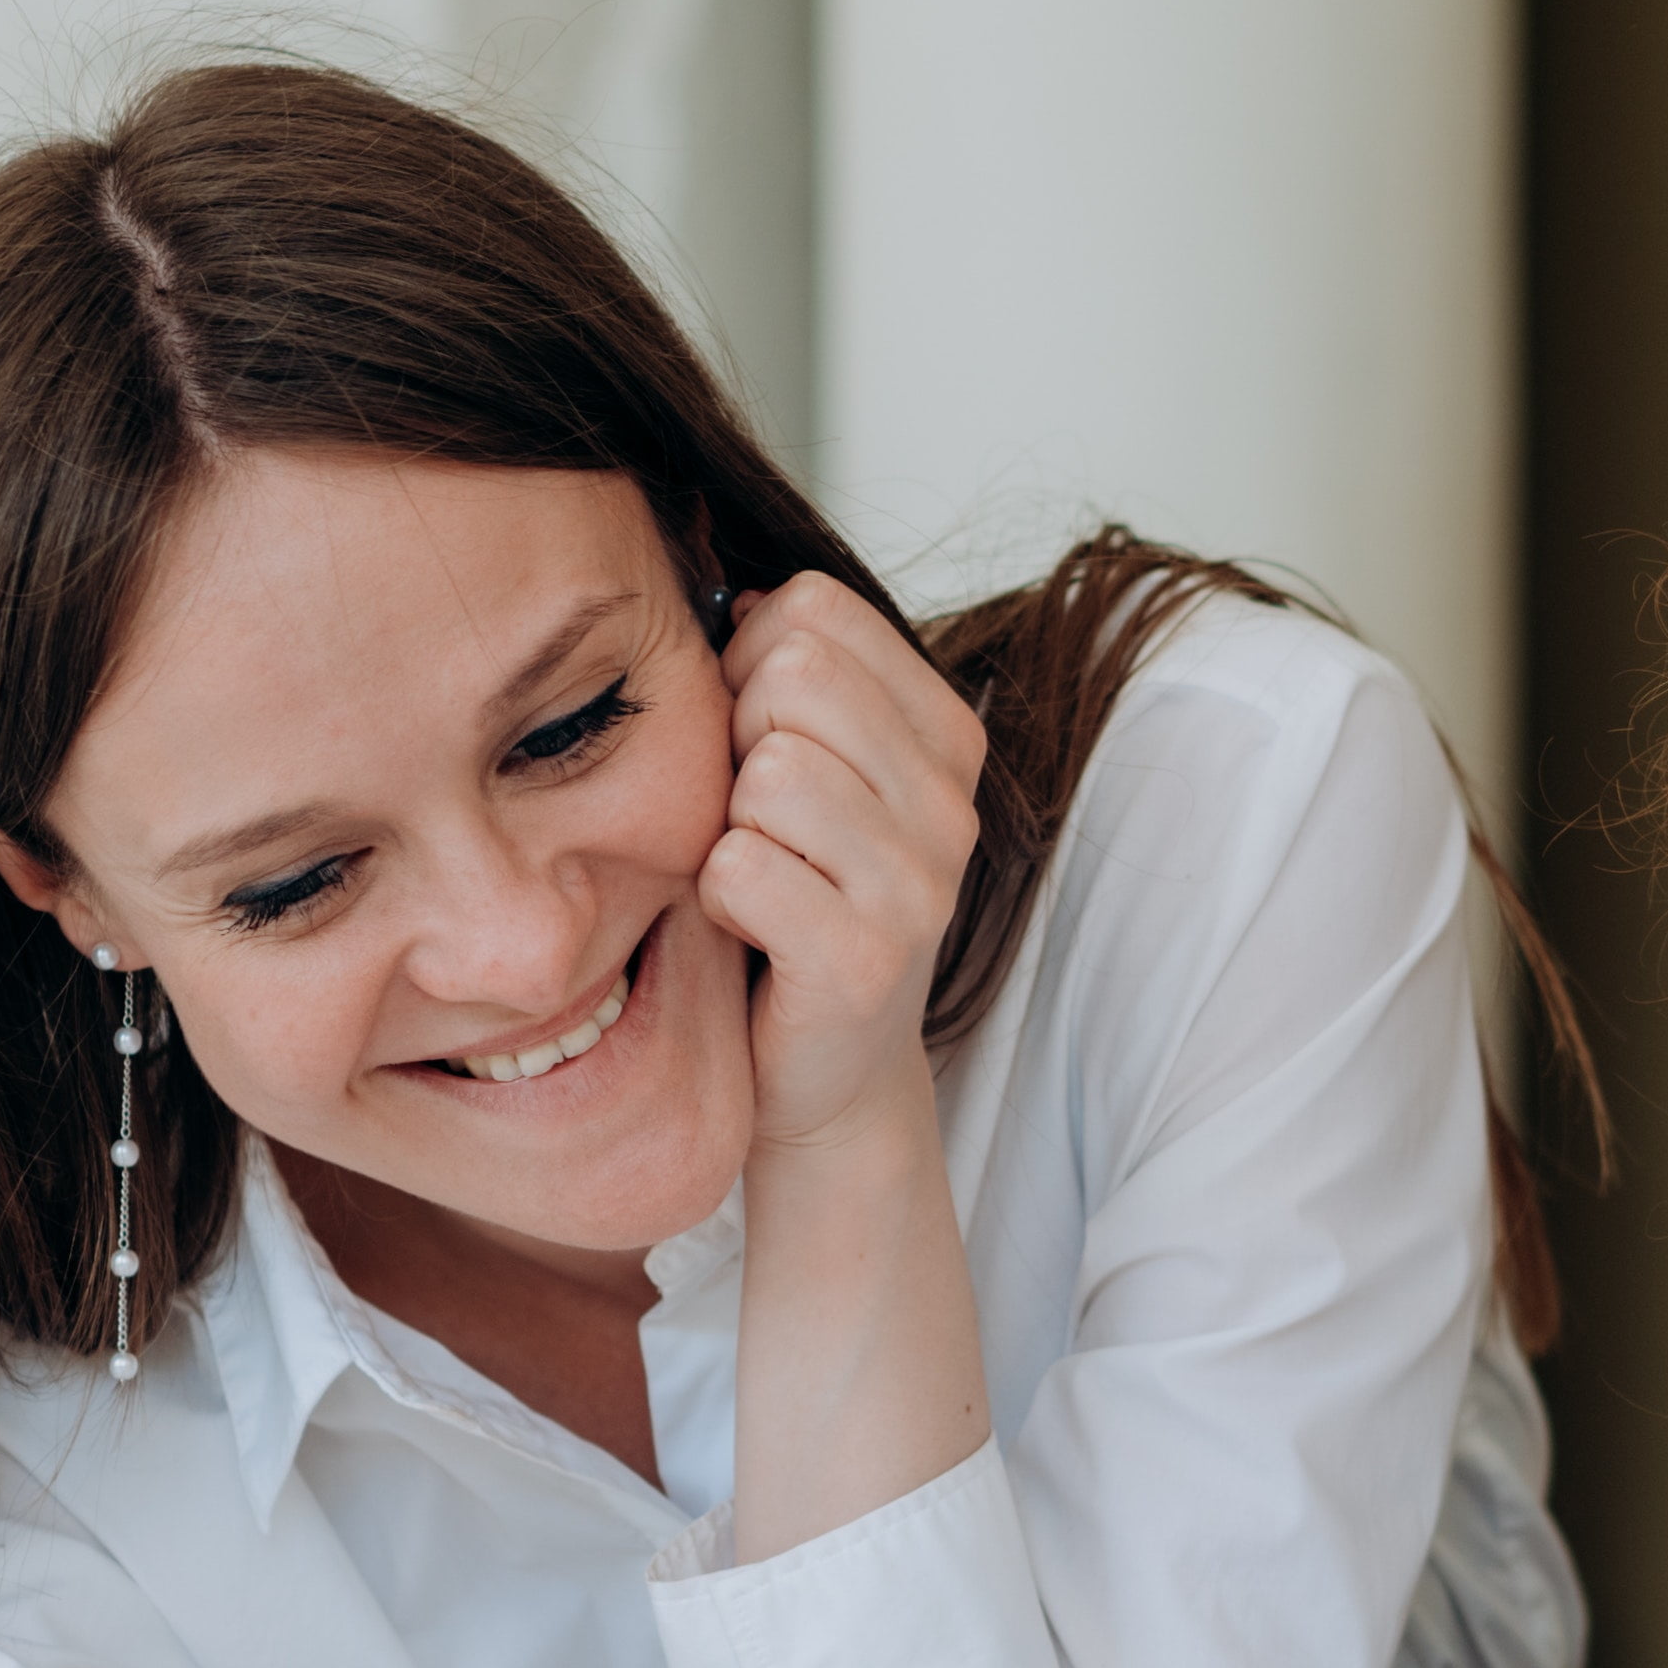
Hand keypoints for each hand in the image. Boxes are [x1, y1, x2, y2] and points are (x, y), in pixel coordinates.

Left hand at [697, 570, 986, 1161]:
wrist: (825, 1074)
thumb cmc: (793, 901)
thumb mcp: (809, 774)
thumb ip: (788, 679)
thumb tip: (740, 592)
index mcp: (945, 735)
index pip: (817, 610)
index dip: (751, 661)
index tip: (755, 738)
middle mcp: (952, 803)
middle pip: (793, 678)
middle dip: (737, 740)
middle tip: (753, 819)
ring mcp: (919, 885)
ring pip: (767, 771)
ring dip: (727, 826)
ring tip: (757, 874)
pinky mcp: (864, 961)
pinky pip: (740, 866)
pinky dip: (715, 895)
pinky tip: (748, 928)